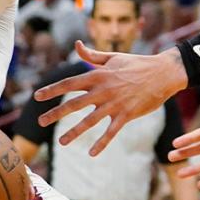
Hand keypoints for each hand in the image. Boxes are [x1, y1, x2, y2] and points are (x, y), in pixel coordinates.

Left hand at [33, 41, 187, 155]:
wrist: (163, 73)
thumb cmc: (137, 64)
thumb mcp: (113, 57)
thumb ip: (92, 56)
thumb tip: (76, 45)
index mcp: (98, 75)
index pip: (69, 83)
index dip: (52, 90)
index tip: (37, 96)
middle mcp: (103, 90)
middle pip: (74, 104)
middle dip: (56, 113)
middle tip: (41, 122)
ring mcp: (115, 104)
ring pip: (90, 121)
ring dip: (74, 132)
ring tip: (61, 142)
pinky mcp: (127, 115)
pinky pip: (111, 132)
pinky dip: (101, 143)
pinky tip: (91, 154)